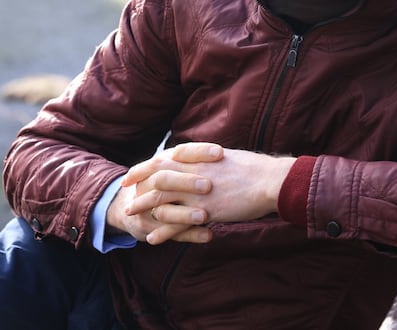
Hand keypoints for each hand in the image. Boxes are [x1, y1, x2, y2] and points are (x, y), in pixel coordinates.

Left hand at [121, 142, 295, 244]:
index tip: (131, 174)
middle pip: (156, 178)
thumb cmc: (255, 169)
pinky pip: (178, 224)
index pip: (163, 159)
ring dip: (143, 207)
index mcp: (199, 158)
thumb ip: (209, 162)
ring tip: (130, 216)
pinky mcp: (206, 211)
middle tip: (125, 194)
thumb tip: (202, 162)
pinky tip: (152, 239)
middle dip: (137, 186)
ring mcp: (198, 193)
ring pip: (161, 200)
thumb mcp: (227, 158)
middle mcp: (194, 173)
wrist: (271, 181)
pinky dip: (163, 231)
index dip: (144, 167)